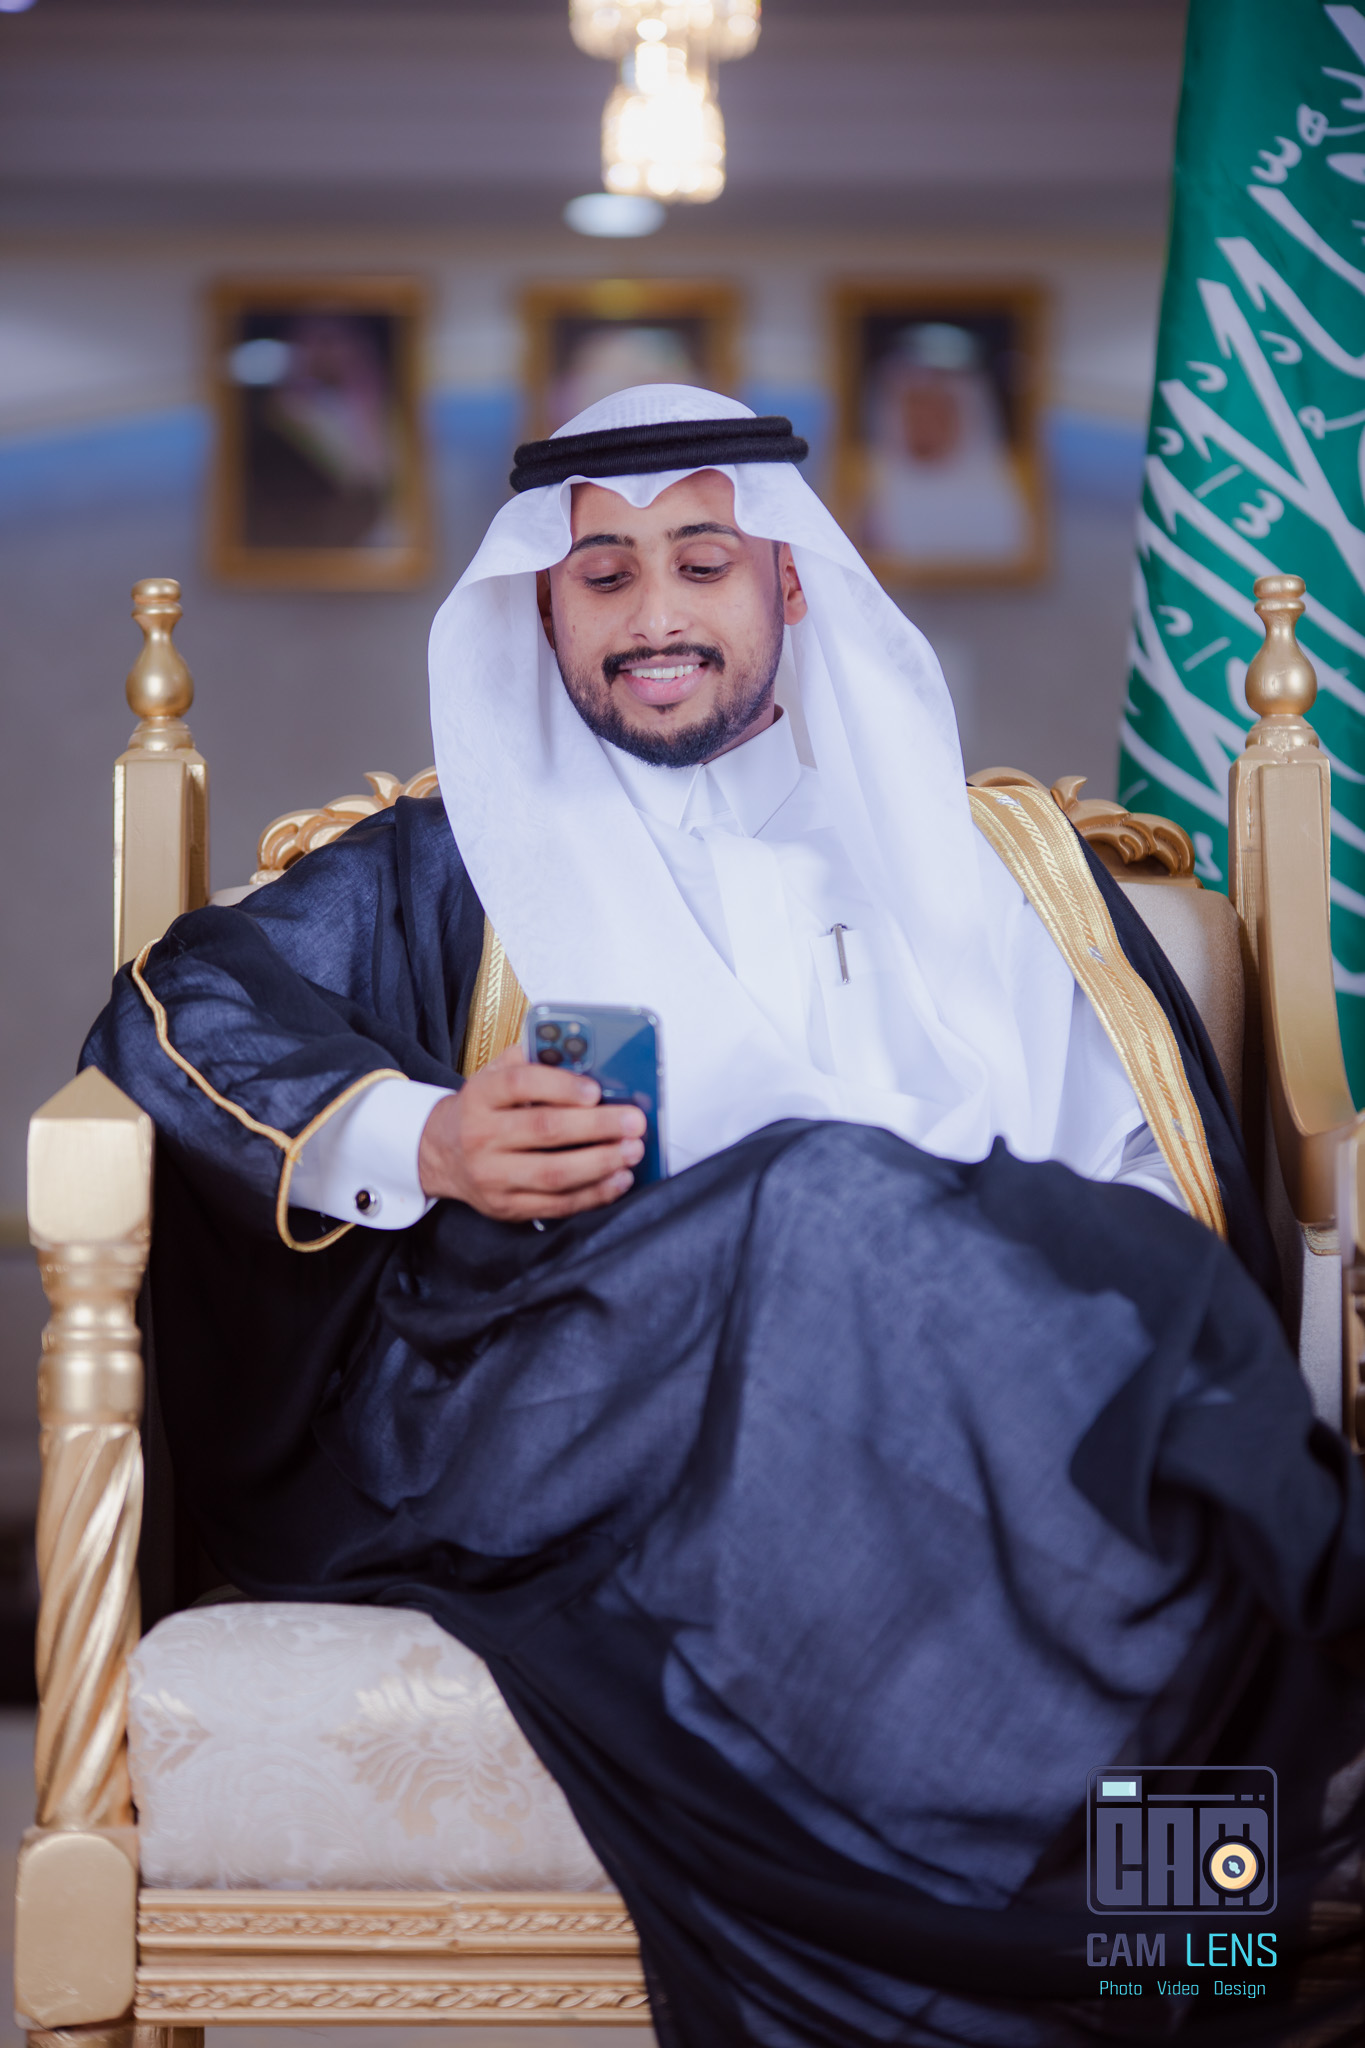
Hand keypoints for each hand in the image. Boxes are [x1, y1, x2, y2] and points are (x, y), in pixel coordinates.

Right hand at [418, 1047, 646, 1221]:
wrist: (442, 1153)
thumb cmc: (483, 1109)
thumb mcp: (496, 1074)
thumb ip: (533, 1059)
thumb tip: (585, 1053)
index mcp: (480, 1095)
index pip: (520, 1084)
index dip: (562, 1085)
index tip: (596, 1090)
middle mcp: (481, 1135)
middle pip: (545, 1130)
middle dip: (597, 1126)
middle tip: (634, 1122)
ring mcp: (492, 1176)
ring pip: (553, 1172)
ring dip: (601, 1162)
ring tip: (632, 1151)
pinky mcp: (506, 1207)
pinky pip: (556, 1204)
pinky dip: (594, 1194)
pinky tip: (618, 1179)